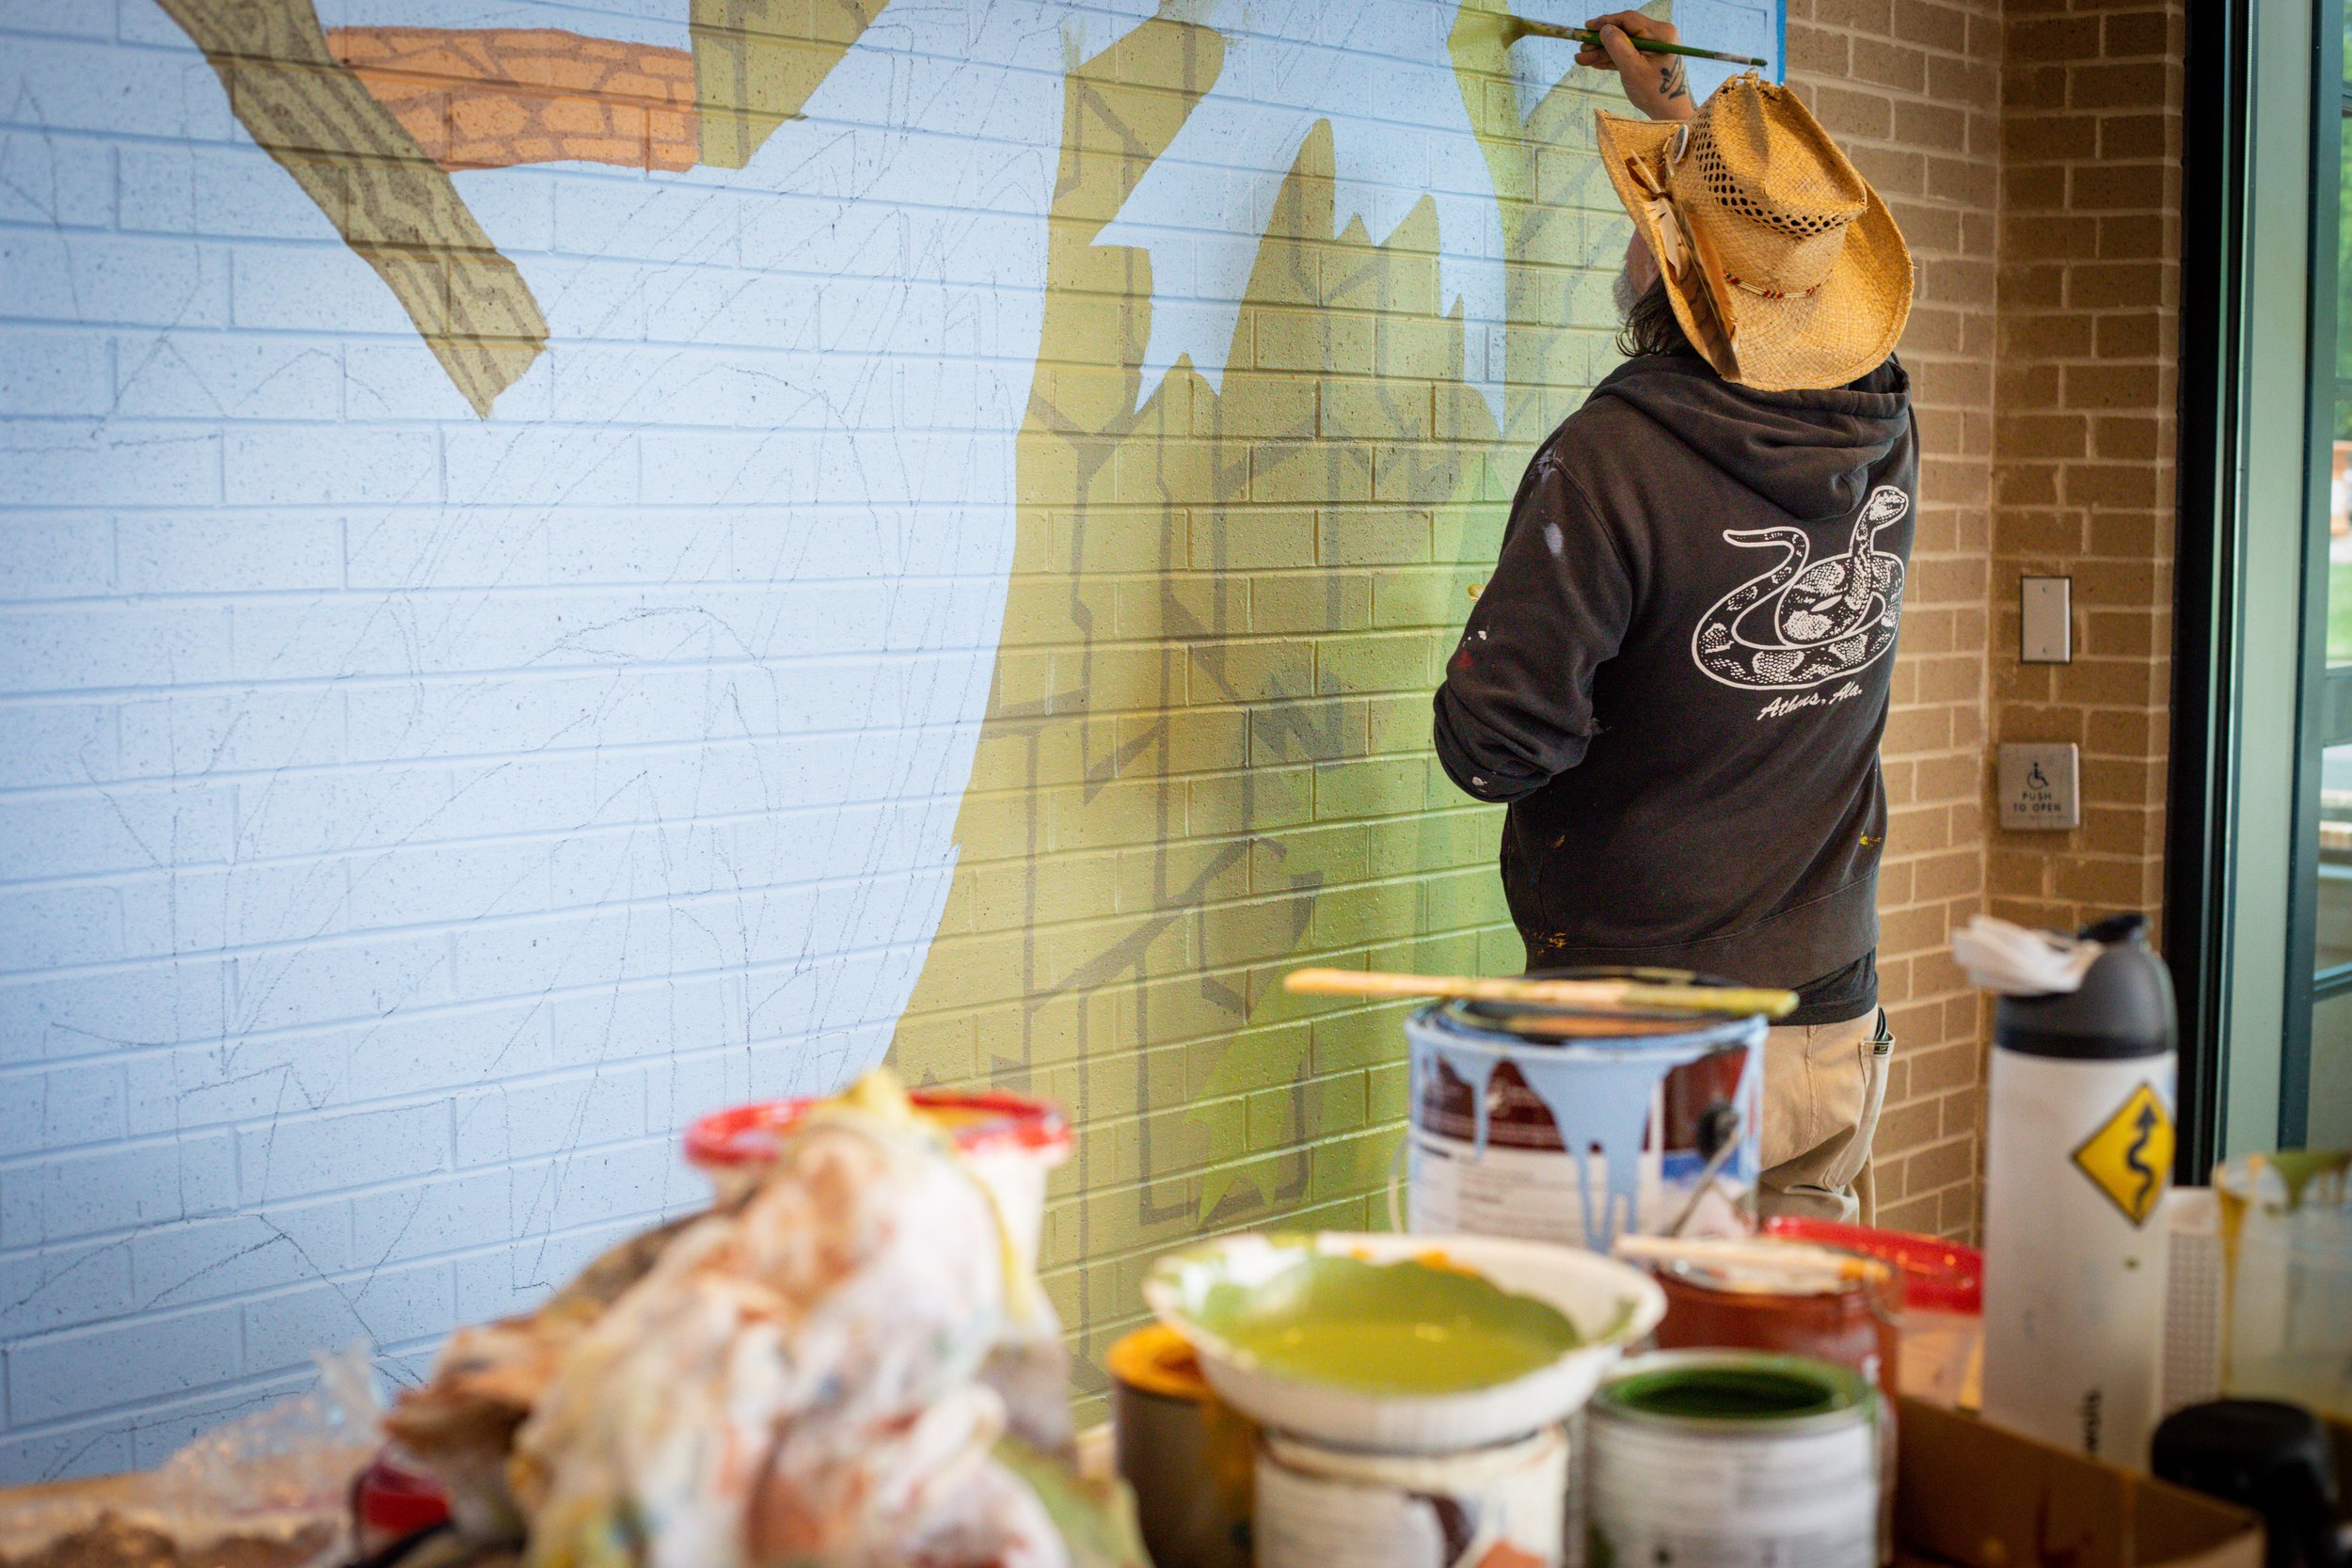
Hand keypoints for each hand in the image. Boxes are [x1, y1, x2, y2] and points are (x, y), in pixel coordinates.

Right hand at [1576, 11, 1695, 120]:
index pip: (1628, 19)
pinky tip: (1594, 62)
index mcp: (1660, 33)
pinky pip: (1627, 54)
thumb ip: (1617, 46)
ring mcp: (1654, 47)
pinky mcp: (1648, 58)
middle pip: (1624, 31)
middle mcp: (1658, 35)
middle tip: (1581, 48)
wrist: (1670, 114)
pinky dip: (1611, 59)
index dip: (1605, 22)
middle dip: (1601, 41)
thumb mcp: (1632, 69)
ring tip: (1581, 59)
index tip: (1587, 27)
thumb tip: (1604, 29)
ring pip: (1623, 44)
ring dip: (1602, 52)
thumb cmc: (1655, 93)